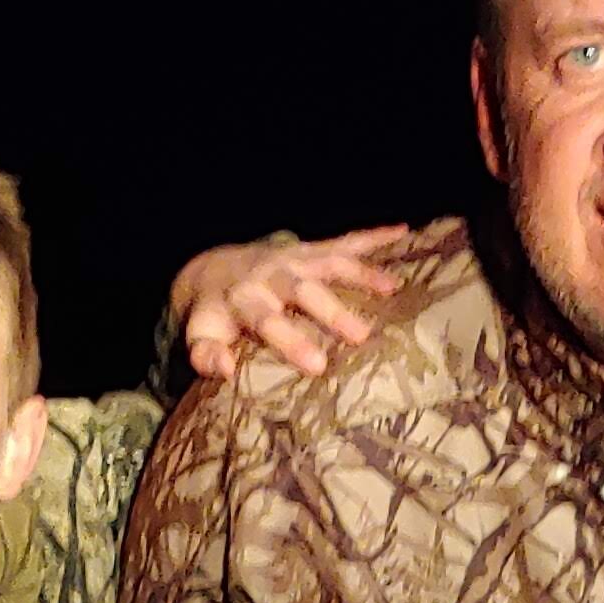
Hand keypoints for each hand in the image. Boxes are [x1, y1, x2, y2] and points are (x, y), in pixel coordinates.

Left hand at [171, 224, 413, 381]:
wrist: (214, 270)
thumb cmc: (215, 315)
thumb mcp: (200, 335)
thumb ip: (205, 355)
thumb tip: (225, 371)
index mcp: (245, 299)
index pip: (267, 319)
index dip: (290, 339)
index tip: (317, 365)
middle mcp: (271, 273)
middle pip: (304, 289)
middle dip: (332, 310)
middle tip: (361, 336)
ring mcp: (295, 257)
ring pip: (329, 262)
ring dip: (361, 272)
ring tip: (393, 288)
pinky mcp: (312, 250)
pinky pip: (344, 241)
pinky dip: (373, 236)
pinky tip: (402, 231)